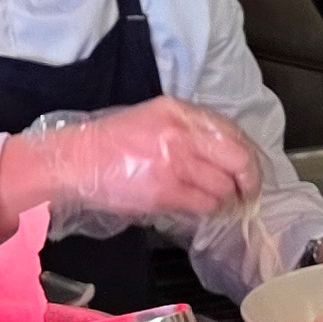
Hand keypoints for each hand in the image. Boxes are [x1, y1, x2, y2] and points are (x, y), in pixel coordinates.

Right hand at [0, 98, 259, 234]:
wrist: (74, 162)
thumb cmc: (109, 145)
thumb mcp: (151, 121)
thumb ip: (186, 131)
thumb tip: (222, 157)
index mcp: (177, 111)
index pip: (231, 132)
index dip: (246, 156)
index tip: (246, 171)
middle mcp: (181, 132)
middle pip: (239, 159)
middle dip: (248, 181)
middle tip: (245, 194)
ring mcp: (176, 161)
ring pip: (225, 186)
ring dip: (226, 200)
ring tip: (217, 204)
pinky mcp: (168, 190)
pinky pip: (206, 205)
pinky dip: (209, 211)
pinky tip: (200, 209)